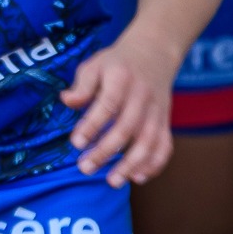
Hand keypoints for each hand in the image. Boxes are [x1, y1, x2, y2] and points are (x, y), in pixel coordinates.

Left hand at [61, 31, 179, 186]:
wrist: (154, 52)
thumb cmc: (117, 62)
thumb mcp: (95, 65)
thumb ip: (82, 85)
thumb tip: (66, 101)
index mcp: (121, 78)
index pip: (107, 105)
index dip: (92, 125)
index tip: (76, 143)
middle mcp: (142, 96)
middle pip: (127, 128)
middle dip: (106, 151)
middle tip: (85, 168)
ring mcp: (157, 111)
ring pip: (148, 141)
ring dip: (131, 164)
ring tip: (112, 181)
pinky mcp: (166, 121)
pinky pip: (165, 146)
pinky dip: (155, 164)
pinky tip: (138, 178)